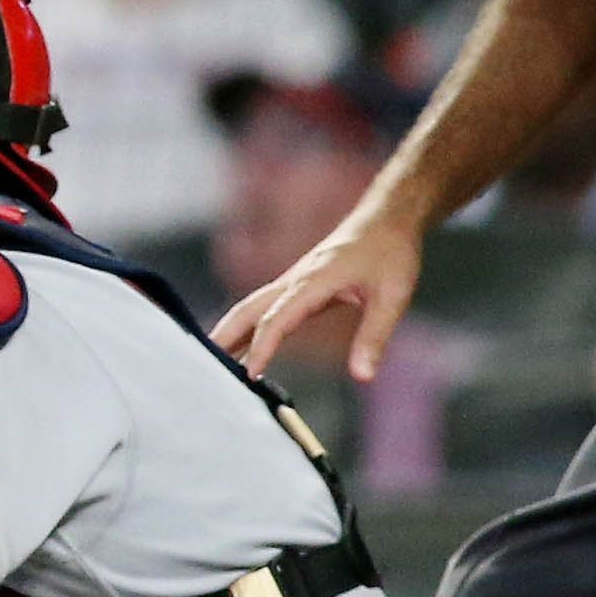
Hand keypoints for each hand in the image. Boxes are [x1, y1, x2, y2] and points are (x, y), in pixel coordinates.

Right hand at [217, 202, 427, 384]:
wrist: (386, 219)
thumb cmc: (390, 253)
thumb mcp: (392, 297)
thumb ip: (373, 336)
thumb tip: (362, 376)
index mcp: (312, 282)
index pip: (276, 320)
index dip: (261, 348)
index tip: (249, 375)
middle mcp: (294, 281)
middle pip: (246, 310)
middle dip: (224, 336)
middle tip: (203, 365)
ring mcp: (292, 282)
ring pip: (250, 307)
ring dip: (230, 330)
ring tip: (213, 358)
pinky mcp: (297, 285)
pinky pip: (264, 307)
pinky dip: (247, 325)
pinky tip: (244, 342)